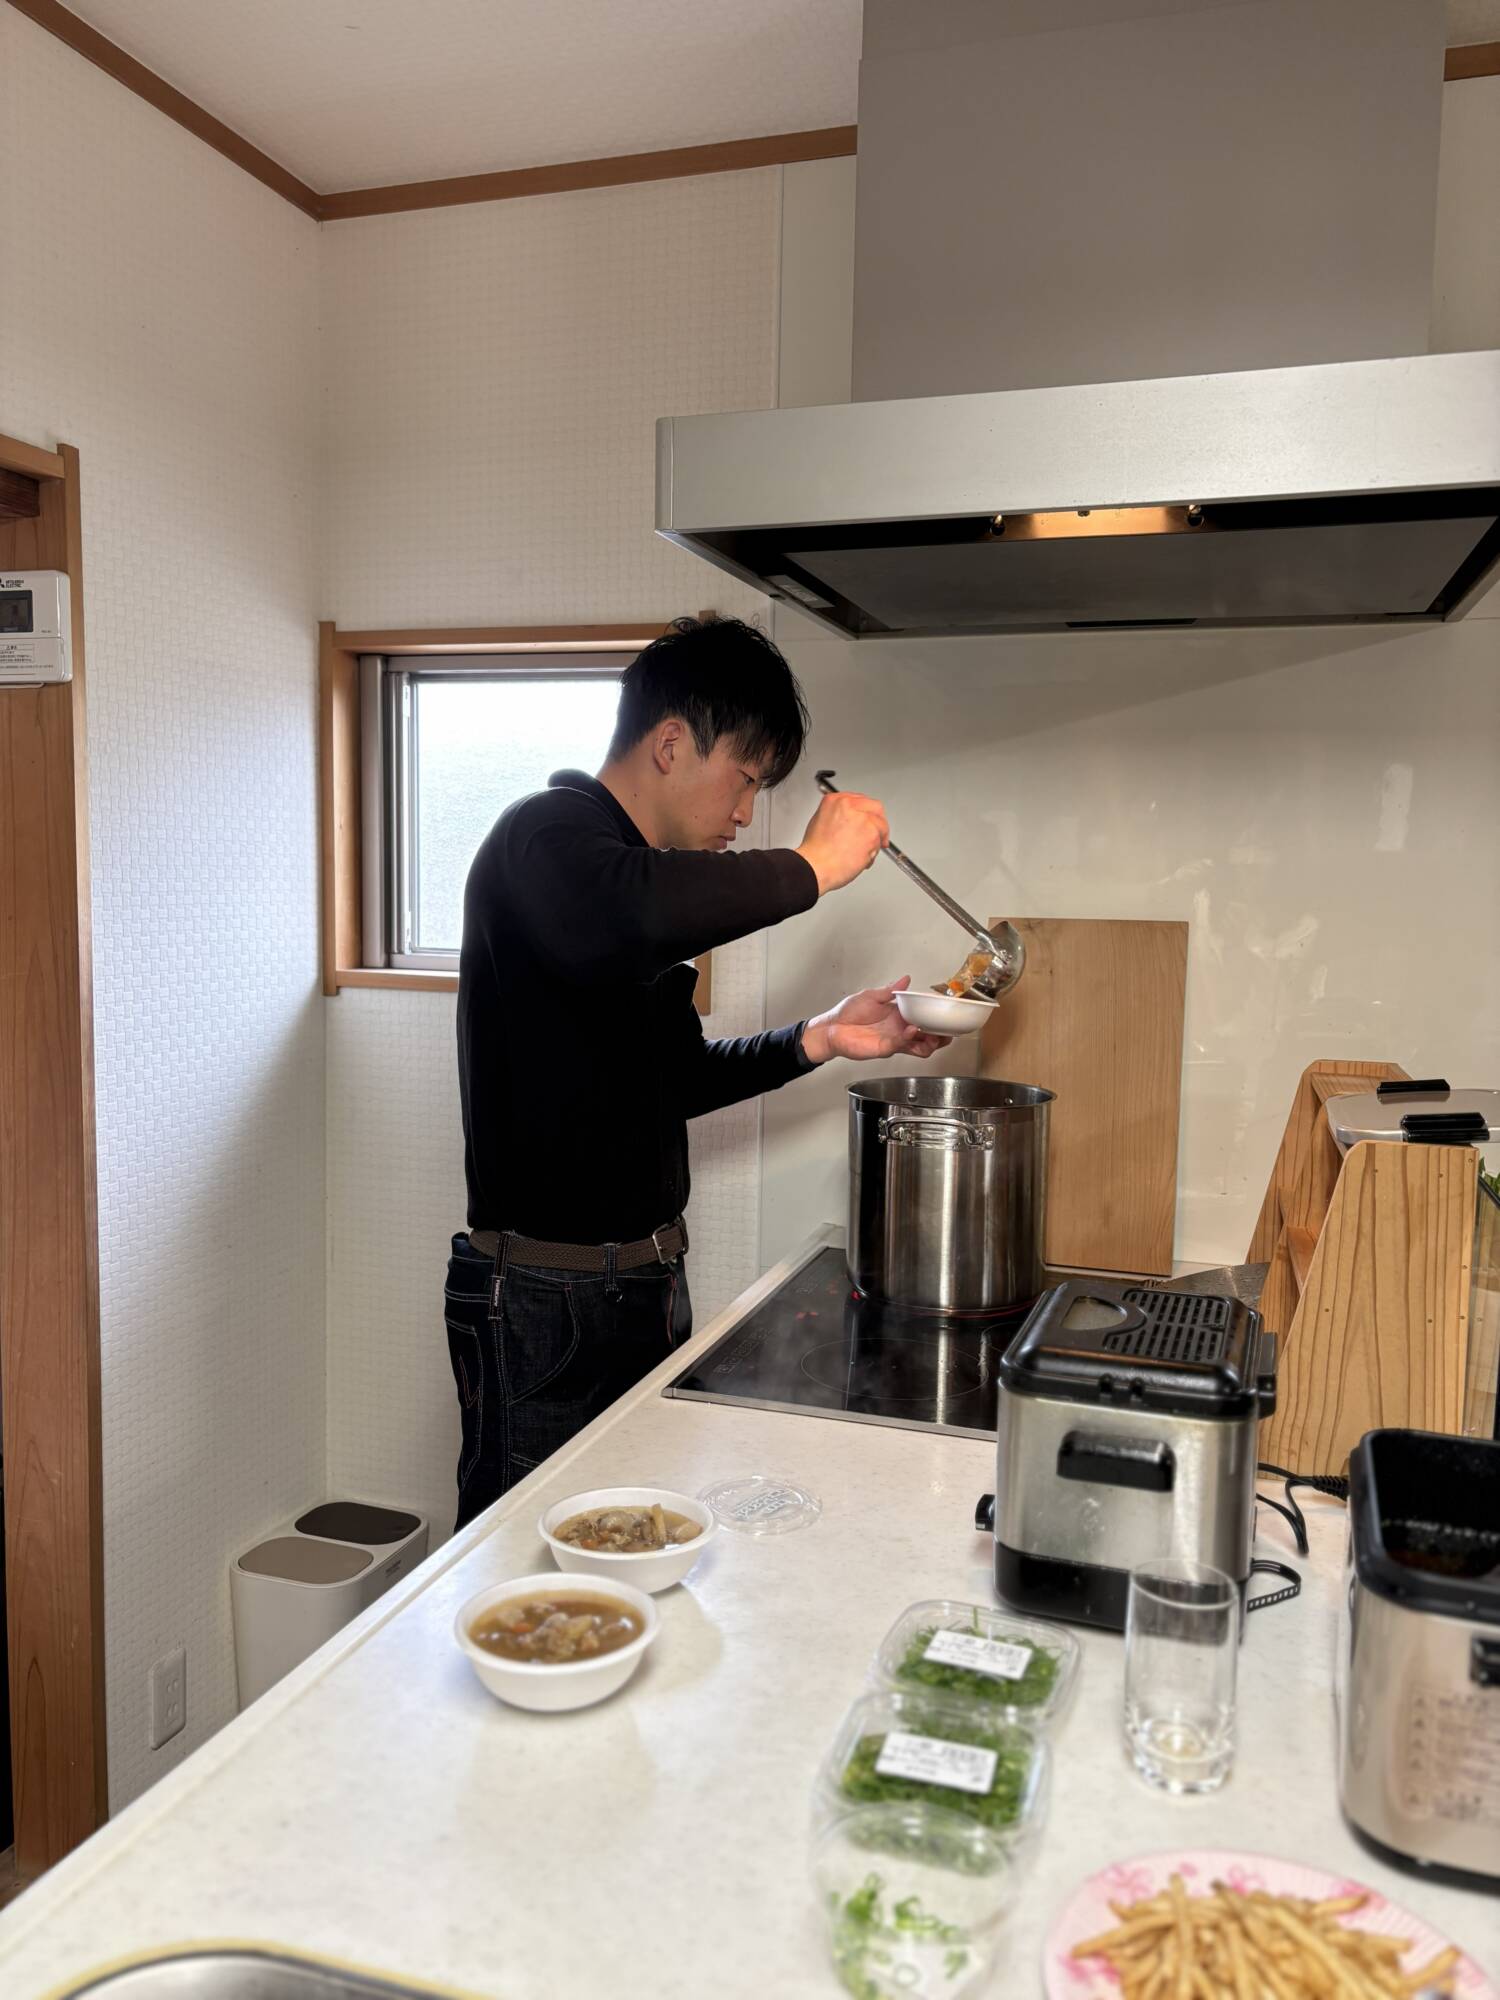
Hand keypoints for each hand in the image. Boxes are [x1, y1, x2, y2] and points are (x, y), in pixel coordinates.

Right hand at [795, 789, 888, 894]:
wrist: (816, 867)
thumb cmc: (815, 853)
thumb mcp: (820, 823)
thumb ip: (838, 816)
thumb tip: (850, 821)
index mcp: (835, 800)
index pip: (860, 799)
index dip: (867, 812)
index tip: (869, 820)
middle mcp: (849, 805)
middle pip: (875, 807)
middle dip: (879, 822)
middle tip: (878, 835)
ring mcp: (862, 818)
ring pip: (881, 826)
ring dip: (875, 841)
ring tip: (860, 854)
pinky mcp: (872, 833)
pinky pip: (880, 842)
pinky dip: (873, 853)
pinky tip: (861, 859)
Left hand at [801, 977, 951, 1064]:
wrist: (831, 1028)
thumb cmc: (847, 1013)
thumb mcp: (871, 996)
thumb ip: (891, 990)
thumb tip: (905, 979)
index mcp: (898, 1016)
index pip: (923, 1019)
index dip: (935, 1019)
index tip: (946, 1015)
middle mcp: (899, 1029)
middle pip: (927, 1037)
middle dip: (940, 1036)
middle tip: (948, 1031)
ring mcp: (894, 1040)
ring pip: (920, 1047)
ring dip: (930, 1042)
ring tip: (935, 1035)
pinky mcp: (885, 1048)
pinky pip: (902, 1045)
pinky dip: (909, 1038)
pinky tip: (912, 1029)